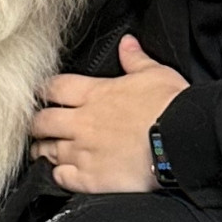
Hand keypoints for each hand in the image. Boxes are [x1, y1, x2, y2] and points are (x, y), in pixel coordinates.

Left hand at [29, 35, 190, 193]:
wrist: (183, 141)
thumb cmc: (171, 106)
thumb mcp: (155, 74)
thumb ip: (136, 59)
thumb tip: (127, 43)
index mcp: (95, 94)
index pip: (53, 88)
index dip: (44, 91)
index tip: (43, 96)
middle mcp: (82, 122)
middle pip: (42, 121)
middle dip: (38, 124)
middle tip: (39, 127)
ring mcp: (84, 151)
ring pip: (48, 151)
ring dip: (43, 151)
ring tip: (43, 151)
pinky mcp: (91, 178)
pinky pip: (62, 178)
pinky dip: (57, 175)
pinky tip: (59, 174)